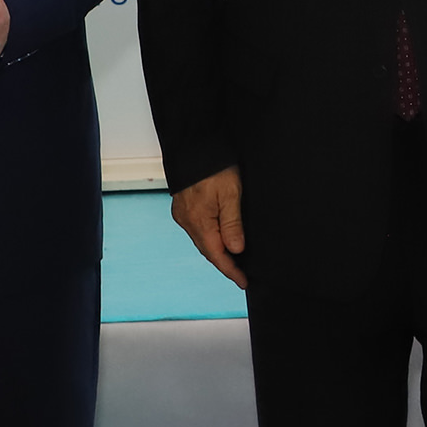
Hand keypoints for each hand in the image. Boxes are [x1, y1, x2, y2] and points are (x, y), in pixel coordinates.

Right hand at [171, 166, 246, 287]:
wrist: (193, 144)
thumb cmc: (214, 167)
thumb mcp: (231, 194)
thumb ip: (233, 224)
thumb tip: (236, 250)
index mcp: (200, 222)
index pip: (217, 255)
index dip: (231, 271)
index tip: (243, 282)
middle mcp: (187, 222)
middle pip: (208, 251)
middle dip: (225, 264)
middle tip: (241, 274)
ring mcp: (183, 215)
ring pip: (202, 240)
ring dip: (217, 251)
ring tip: (233, 260)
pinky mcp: (182, 207)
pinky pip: (198, 230)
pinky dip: (209, 238)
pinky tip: (219, 238)